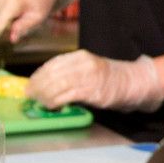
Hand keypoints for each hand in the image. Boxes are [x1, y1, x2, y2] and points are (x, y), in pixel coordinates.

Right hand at [0, 0, 77, 40]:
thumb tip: (11, 38)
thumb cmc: (43, 0)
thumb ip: (24, 27)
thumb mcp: (38, 16)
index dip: (3, 36)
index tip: (12, 38)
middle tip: (24, 23)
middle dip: (9, 29)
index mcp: (11, 2)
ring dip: (9, 22)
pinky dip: (8, 16)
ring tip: (23, 15)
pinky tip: (19, 11)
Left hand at [27, 50, 161, 110]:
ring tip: (39, 102)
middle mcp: (83, 64)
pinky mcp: (92, 91)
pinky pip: (66, 96)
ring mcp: (88, 77)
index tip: (30, 85)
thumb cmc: (110, 77)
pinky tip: (51, 106)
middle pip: (52, 74)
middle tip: (30, 96)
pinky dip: (55, 102)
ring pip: (56, 85)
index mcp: (80, 56)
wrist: (133, 82)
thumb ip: (70, 72)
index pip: (52, 64)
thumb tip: (47, 83)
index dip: (38, 75)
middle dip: (37, 86)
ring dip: (44, 95)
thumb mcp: (89, 68)